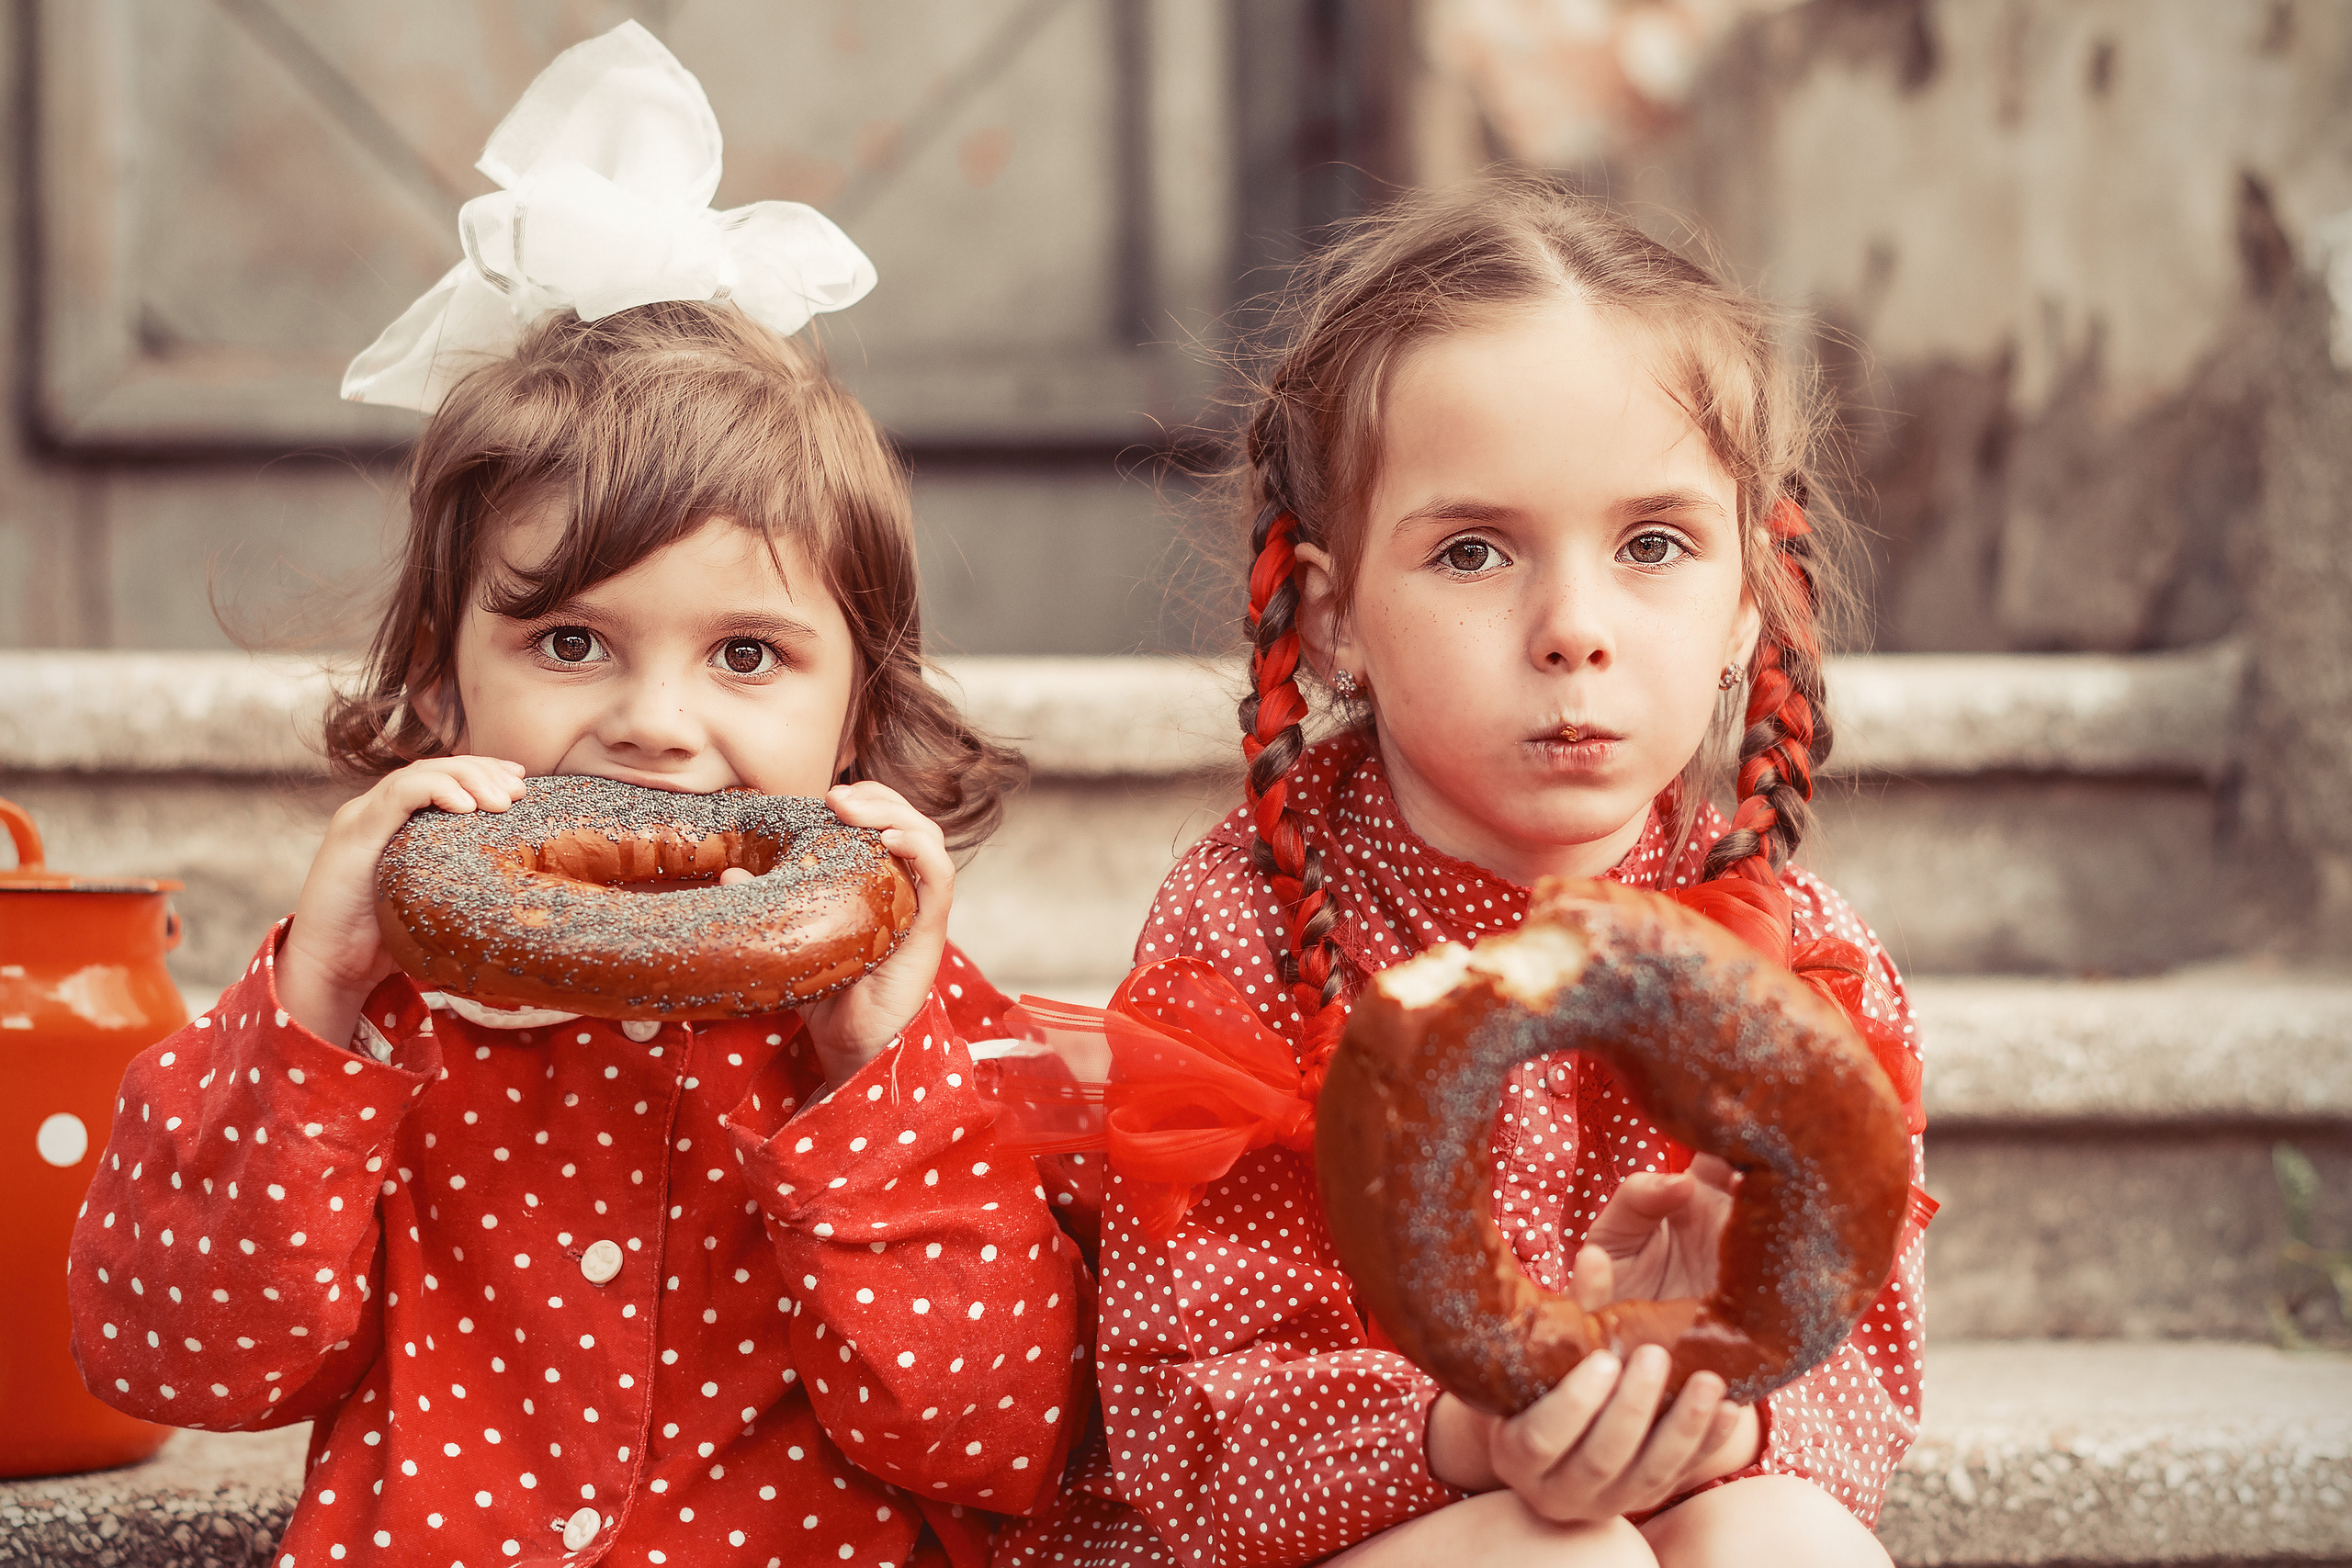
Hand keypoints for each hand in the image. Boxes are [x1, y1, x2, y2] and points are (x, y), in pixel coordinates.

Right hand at [280, 756, 525, 1050]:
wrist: (331, 967)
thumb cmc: (386, 942)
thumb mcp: (435, 898)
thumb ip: (462, 878)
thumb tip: (522, 886)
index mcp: (397, 822)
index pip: (443, 778)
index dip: (483, 773)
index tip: (520, 783)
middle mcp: (378, 811)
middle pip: (436, 768)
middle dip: (482, 771)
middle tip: (519, 789)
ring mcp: (362, 818)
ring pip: (420, 773)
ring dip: (467, 779)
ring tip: (502, 800)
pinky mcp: (353, 832)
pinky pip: (398, 794)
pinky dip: (436, 791)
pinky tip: (466, 806)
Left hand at [770, 781, 952, 1086]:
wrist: (855, 1051)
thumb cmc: (829, 1000)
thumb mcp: (793, 944)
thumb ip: (769, 910)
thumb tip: (730, 875)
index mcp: (878, 887)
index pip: (885, 825)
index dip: (865, 800)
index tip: (827, 795)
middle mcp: (905, 891)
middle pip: (909, 821)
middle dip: (877, 797)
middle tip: (837, 796)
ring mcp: (920, 909)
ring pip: (929, 838)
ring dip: (896, 813)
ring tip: (856, 808)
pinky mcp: (929, 930)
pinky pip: (940, 877)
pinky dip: (921, 848)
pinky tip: (891, 838)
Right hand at [1422, 1156, 1757, 1515]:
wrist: (1558, 1430)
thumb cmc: (1544, 1379)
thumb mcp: (1550, 1350)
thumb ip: (1576, 1308)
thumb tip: (1595, 1255)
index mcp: (1518, 1453)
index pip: (1542, 1438)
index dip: (1574, 1404)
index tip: (1604, 1359)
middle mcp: (1560, 1489)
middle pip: (1601, 1458)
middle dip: (1633, 1408)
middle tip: (1656, 1356)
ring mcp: (1609, 1500)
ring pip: (1650, 1475)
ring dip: (1683, 1427)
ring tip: (1709, 1380)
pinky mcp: (1650, 1497)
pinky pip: (1684, 1475)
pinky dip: (1710, 1442)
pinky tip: (1730, 1407)